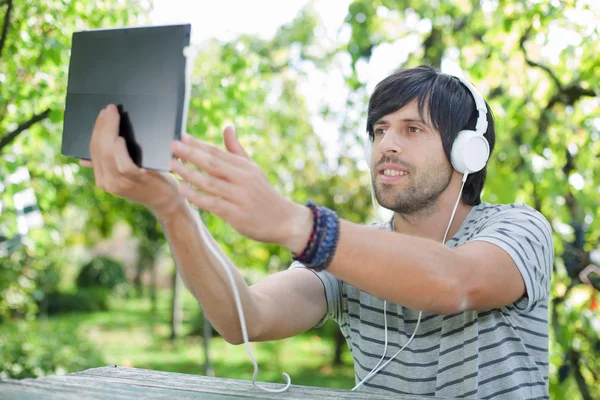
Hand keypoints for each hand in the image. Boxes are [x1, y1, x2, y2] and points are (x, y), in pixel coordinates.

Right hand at [82, 104, 185, 220]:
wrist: (166, 202)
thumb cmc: (149, 182)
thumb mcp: (127, 173)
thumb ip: (111, 163)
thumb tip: (90, 153)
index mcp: (103, 178)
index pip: (93, 150)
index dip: (96, 129)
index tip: (102, 113)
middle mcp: (108, 182)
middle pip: (99, 149)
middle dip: (102, 126)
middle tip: (108, 109)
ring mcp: (120, 184)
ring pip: (108, 154)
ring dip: (110, 132)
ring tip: (114, 117)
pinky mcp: (136, 182)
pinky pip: (124, 165)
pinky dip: (120, 150)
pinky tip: (121, 138)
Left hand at [171, 126, 311, 250]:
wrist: (284, 220)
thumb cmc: (263, 194)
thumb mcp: (253, 169)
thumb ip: (236, 150)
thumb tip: (227, 126)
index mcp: (245, 167)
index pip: (218, 152)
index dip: (198, 144)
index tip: (181, 136)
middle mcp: (243, 179)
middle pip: (213, 163)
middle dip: (191, 153)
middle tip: (172, 145)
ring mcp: (240, 197)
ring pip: (210, 182)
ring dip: (189, 173)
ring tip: (172, 165)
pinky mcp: (237, 214)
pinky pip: (213, 203)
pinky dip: (197, 196)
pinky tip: (182, 189)